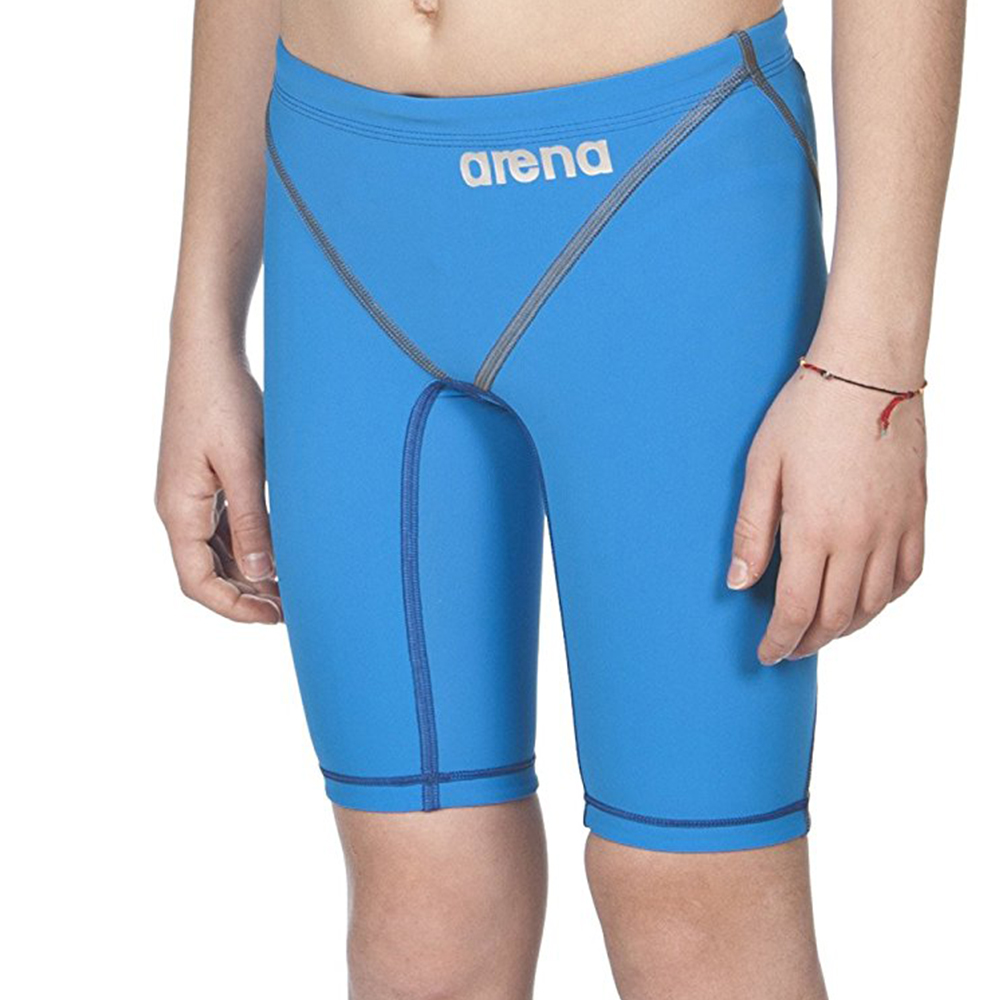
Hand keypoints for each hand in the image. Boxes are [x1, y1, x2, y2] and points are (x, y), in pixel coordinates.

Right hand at [155, 343, 281, 623]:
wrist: (209, 353)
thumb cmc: (224, 401)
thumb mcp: (244, 464)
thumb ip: (251, 520)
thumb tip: (260, 573)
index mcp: (178, 509)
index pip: (197, 582)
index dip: (234, 607)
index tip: (275, 617)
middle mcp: (179, 508)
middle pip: (206, 573)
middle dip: (246, 595)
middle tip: (293, 605)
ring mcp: (191, 495)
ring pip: (217, 552)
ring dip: (250, 572)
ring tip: (293, 583)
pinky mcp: (206, 481)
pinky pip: (224, 527)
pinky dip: (249, 545)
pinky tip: (279, 548)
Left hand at [727, 363, 926, 663]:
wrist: (869, 369)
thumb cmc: (806, 412)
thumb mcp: (761, 468)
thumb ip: (752, 531)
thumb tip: (740, 584)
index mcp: (815, 528)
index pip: (797, 610)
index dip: (779, 641)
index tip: (766, 654)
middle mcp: (861, 537)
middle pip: (836, 617)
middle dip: (808, 642)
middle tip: (787, 649)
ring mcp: (895, 527)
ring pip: (875, 604)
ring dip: (846, 628)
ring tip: (820, 631)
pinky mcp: (916, 512)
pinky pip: (909, 574)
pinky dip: (886, 599)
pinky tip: (866, 600)